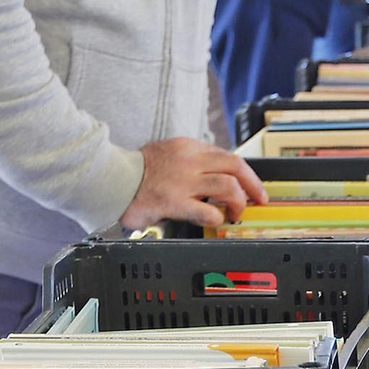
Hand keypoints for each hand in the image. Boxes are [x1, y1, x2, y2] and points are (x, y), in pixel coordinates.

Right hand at [119, 136, 267, 229]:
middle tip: (259, 199)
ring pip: (228, 186)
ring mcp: (182, 181)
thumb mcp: (166, 153)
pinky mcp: (174, 202)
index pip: (226, 155)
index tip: (252, 186)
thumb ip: (190, 161)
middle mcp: (188, 160)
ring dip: (238, 202)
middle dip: (254, 185)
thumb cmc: (135, 171)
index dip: (245, 173)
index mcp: (187, 147)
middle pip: (235, 166)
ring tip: (235, 214)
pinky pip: (208, 211)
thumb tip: (214, 174)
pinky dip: (217, 217)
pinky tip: (215, 221)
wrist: (110, 179)